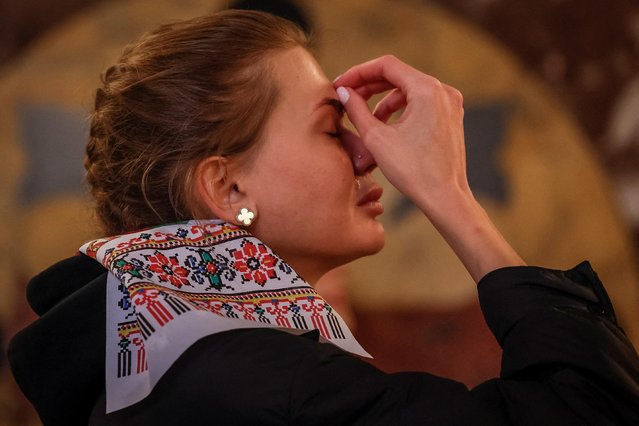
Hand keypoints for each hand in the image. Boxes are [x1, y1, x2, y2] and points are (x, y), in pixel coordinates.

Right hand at [334, 56, 524, 281]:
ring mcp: (450, 104)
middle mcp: (442, 91)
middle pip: (398, 75)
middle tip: (347, 97)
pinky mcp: (450, 118)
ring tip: (366, 118)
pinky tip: (386, 127)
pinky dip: (401, 110)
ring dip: (384, 99)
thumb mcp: (376, 138)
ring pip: (409, 90)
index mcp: (427, 89)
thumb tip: (344, 92)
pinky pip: (421, 103)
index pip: (386, 65)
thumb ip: (356, 109)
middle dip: (370, 85)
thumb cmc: (413, 171)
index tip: (341, 84)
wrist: (445, 198)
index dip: (358, 72)